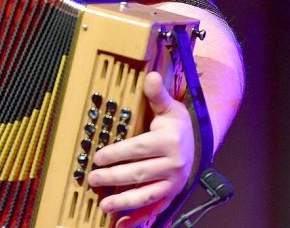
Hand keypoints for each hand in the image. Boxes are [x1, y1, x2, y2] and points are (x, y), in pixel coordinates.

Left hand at [86, 71, 193, 227]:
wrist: (198, 144)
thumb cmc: (177, 125)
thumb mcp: (169, 107)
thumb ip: (157, 94)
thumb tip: (150, 76)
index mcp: (169, 141)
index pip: (139, 149)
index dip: (117, 154)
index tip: (97, 157)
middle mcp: (173, 164)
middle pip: (139, 173)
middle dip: (114, 177)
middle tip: (92, 178)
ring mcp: (173, 182)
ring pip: (146, 195)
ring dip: (124, 202)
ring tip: (104, 205)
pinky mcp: (171, 195)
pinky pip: (155, 209)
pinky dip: (139, 219)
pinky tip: (122, 224)